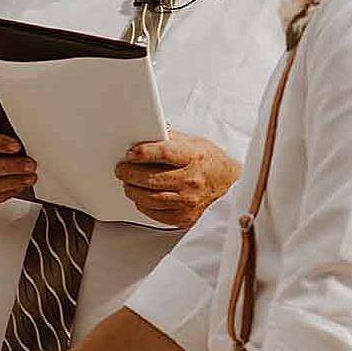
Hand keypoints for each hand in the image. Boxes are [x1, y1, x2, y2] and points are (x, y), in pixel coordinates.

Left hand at [116, 130, 239, 226]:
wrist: (230, 183)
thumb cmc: (210, 162)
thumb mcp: (193, 142)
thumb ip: (169, 139)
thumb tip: (145, 134)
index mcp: (194, 158)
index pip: (164, 153)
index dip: (143, 153)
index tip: (131, 153)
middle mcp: (192, 181)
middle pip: (152, 179)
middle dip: (129, 174)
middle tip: (121, 170)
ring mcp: (189, 201)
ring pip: (150, 199)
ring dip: (133, 190)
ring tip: (128, 183)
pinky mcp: (185, 217)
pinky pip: (156, 214)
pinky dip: (143, 205)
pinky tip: (141, 197)